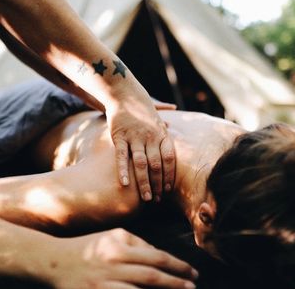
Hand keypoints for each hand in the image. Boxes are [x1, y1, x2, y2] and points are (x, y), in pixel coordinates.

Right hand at [47, 228, 197, 288]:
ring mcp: (104, 283)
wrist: (55, 260)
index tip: (192, 272)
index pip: (156, 256)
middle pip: (152, 275)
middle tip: (194, 286)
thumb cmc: (88, 246)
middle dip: (177, 282)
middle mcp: (114, 263)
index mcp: (120, 246)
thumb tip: (159, 255)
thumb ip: (136, 242)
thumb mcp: (112, 236)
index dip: (177, 264)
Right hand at [106, 86, 175, 201]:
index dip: (169, 176)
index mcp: (162, 134)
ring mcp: (135, 137)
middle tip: (158, 200)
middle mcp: (151, 137)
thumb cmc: (141, 107)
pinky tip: (125, 184)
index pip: (170, 159)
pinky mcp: (120, 136)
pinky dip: (123, 170)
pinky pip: (122, 156)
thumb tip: (174, 112)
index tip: (168, 190)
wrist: (124, 93)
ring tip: (147, 198)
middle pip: (157, 165)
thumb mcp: (157, 116)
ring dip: (145, 183)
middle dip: (158, 184)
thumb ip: (164, 123)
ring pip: (141, 164)